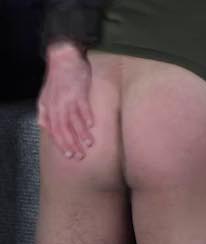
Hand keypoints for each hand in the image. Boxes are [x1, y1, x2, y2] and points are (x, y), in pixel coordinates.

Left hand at [37, 42, 95, 160]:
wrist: (63, 58)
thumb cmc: (57, 79)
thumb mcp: (45, 96)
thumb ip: (45, 112)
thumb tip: (45, 126)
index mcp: (49, 108)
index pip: (54, 131)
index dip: (62, 145)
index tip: (70, 155)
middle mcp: (57, 106)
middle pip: (63, 130)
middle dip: (72, 144)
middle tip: (81, 155)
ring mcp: (68, 100)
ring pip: (74, 121)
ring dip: (82, 134)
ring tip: (89, 144)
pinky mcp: (79, 93)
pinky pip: (83, 108)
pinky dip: (87, 118)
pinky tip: (92, 126)